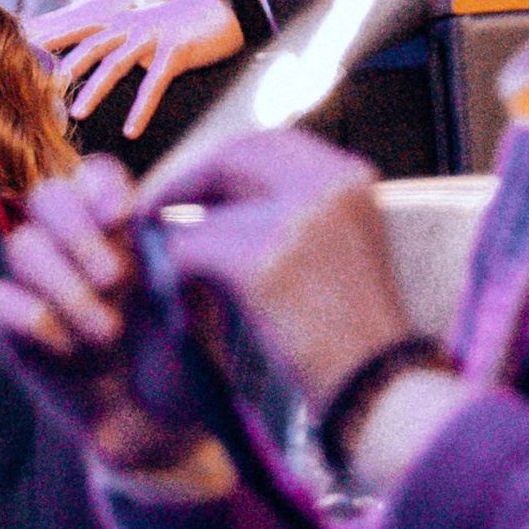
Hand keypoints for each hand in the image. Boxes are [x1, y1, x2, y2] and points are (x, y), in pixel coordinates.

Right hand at [0, 157, 224, 472]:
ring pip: (20, 245)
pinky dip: (32, 319)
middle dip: (78, 233)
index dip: (100, 187)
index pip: (95, 176)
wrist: (159, 430)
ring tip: (108, 334)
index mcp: (121, 231)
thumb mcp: (197, 307)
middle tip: (116, 279)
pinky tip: (69, 350)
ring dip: (66, 287)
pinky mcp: (10, 327)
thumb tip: (151, 226)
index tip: (123, 218)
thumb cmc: (182, 363)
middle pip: (46, 196)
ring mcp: (38, 286)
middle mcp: (73, 248)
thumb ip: (177, 260)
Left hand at [33, 0, 246, 138]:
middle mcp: (129, 26)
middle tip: (35, 94)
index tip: (19, 55)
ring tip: (76, 114)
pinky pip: (154, 83)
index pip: (75, 29)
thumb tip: (95, 64)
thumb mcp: (144, 29)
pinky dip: (142, 108)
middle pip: (87, 46)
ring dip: (94, 89)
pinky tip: (132, 130)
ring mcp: (152, 36)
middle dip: (60, 69)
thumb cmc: (182, 24)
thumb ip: (118, 42)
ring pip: (114, 63)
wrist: (226, 7)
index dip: (47, 41)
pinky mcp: (176, 50)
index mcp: (119, 22)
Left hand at [131, 129, 414, 418]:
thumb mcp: (340, 244)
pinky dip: (172, 273)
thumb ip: (293, 204)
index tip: (190, 185)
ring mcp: (296, 222)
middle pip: (231, 158)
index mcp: (350, 177)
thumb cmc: (351, 328)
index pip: (267, 141)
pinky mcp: (260, 264)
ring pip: (205, 212)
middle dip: (186, 183)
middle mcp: (327, 187)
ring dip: (180, 242)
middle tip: (151, 211)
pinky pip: (188, 250)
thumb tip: (217, 185)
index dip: (218, 160)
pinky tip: (178, 299)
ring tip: (175, 271)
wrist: (377, 388)